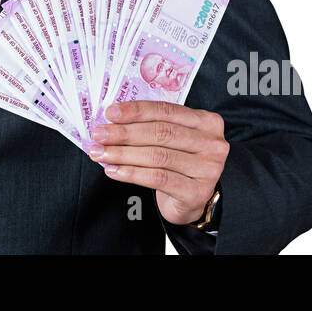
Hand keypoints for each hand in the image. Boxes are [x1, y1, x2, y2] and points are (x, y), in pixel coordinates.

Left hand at [89, 100, 227, 225]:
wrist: (193, 199)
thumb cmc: (179, 163)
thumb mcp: (173, 139)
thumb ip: (152, 125)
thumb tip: (112, 120)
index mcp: (207, 121)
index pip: (166, 110)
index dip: (136, 111)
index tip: (110, 113)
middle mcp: (212, 143)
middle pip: (161, 133)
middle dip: (124, 133)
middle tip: (99, 135)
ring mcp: (208, 168)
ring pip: (157, 156)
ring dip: (123, 154)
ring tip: (101, 153)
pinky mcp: (197, 192)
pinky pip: (158, 178)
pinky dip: (132, 173)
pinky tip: (114, 171)